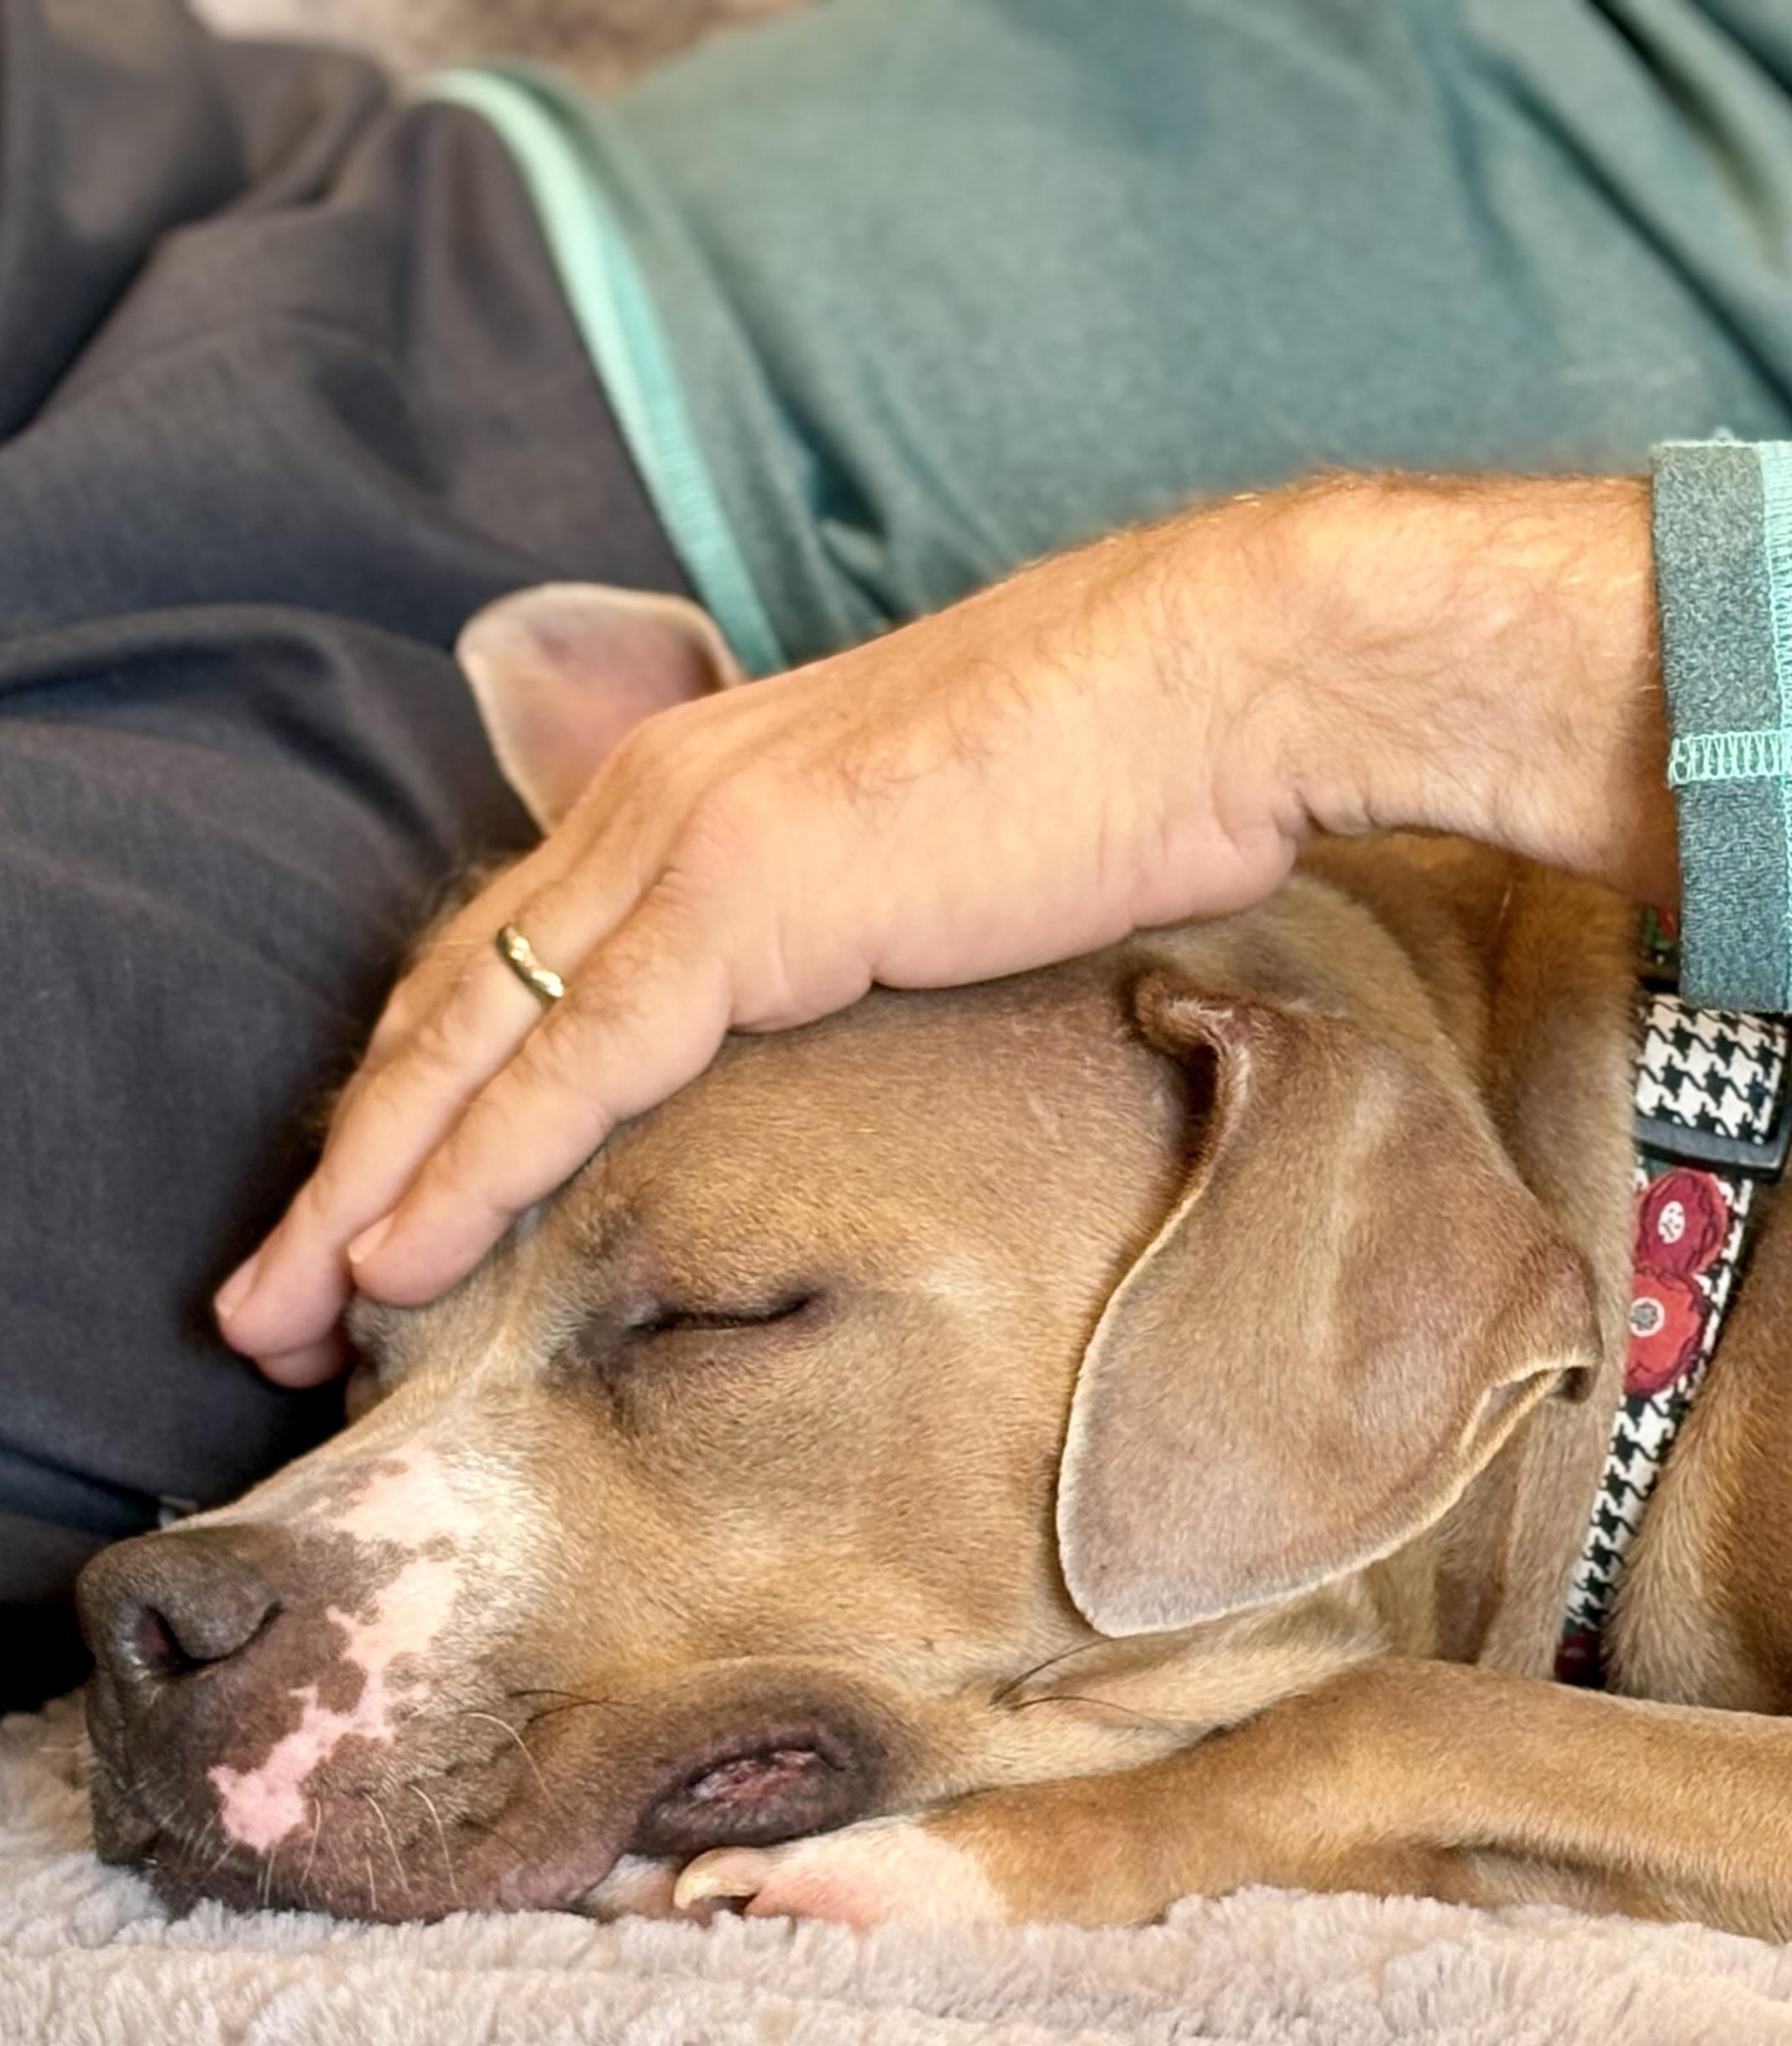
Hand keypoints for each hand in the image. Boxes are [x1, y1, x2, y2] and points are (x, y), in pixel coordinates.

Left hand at [214, 474, 1670, 1381]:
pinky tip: (398, 1256)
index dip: (424, 1083)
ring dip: (365, 1182)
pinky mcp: (747, 898)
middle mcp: (655, 797)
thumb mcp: (941, 856)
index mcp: (696, 784)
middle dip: (351, 1151)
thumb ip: (848, 925)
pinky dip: (469, 1167)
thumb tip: (853, 1018)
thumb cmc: (1120, 768)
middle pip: (452, 999)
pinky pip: (569, 1063)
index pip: (511, 954)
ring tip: (279, 1306)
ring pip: (472, 1037)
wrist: (1216, 679)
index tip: (374, 1194)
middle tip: (263, 1282)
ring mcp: (691, 840)